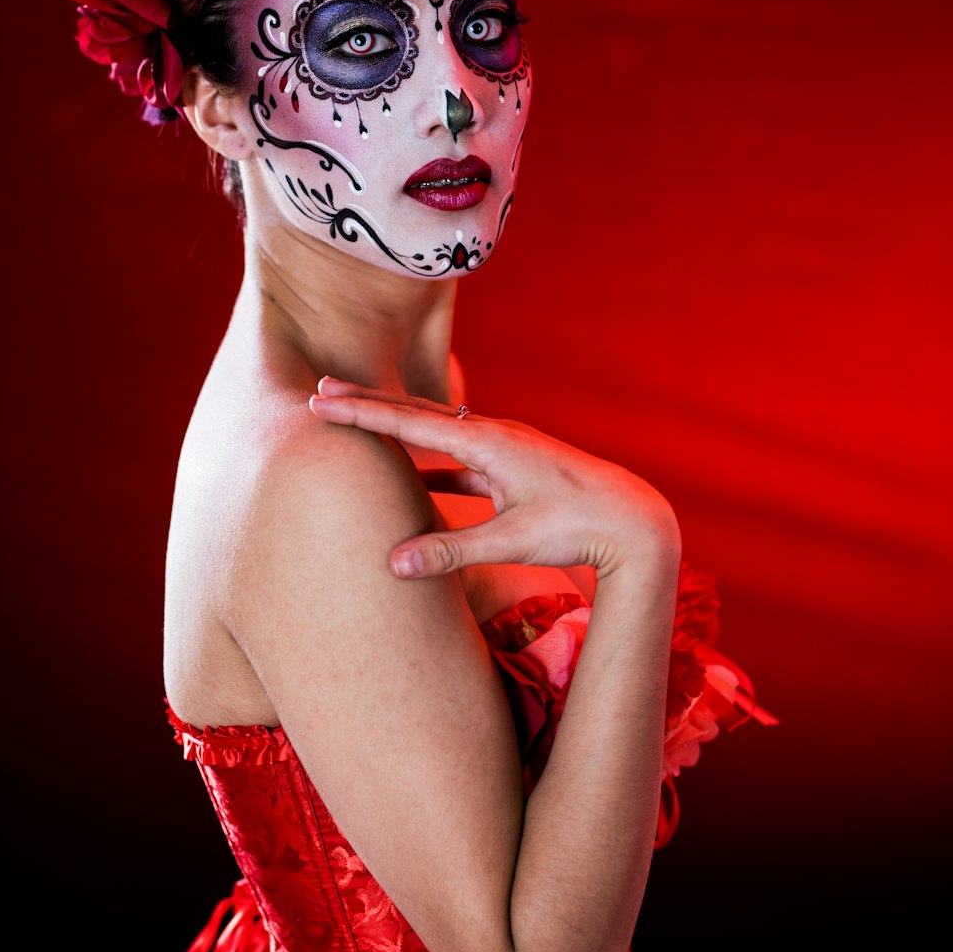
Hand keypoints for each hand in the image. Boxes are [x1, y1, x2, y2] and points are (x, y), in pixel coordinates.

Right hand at [309, 377, 679, 580]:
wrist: (632, 518)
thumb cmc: (576, 526)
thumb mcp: (511, 541)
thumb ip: (450, 551)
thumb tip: (392, 564)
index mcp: (487, 442)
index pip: (410, 422)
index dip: (362, 412)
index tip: (320, 400)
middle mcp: (492, 433)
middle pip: (418, 412)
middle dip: (369, 401)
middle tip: (322, 387)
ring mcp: (503, 447)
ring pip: (438, 430)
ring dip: (398, 425)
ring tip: (361, 418)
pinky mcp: (512, 466)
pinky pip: (459, 457)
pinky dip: (430, 460)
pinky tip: (416, 476)